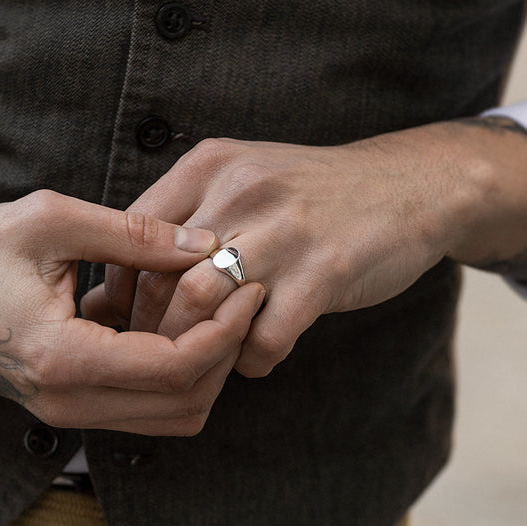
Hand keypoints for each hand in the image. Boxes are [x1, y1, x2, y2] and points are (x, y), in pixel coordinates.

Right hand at [0, 190, 264, 434]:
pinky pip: (148, 409)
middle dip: (227, 352)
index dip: (224, 330)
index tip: (248, 288)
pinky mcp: (73, 405)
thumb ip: (133, 235)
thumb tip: (204, 247)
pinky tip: (181, 325)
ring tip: (220, 312)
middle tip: (244, 299)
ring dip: (208, 368)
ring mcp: (69, 412)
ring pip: (172, 416)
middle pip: (184, 403)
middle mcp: (67, 401)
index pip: (174, 368)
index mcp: (61, 357)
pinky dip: (180, 376)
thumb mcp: (50, 221)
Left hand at [98, 119, 526, 377]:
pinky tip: (261, 354)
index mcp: (210, 165)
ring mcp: (284, 230)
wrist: (408, 185)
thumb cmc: (311, 195)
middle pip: (159, 275)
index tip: (128, 321)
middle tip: (163, 353)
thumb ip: (186, 220)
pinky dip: (253, 360)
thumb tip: (118, 288)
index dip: (119, 288)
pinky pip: (264, 337)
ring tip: (210, 357)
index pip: (131, 234)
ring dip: (199, 347)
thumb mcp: (243, 181)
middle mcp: (240, 190)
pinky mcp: (324, 269)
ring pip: (200, 305)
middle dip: (153, 328)